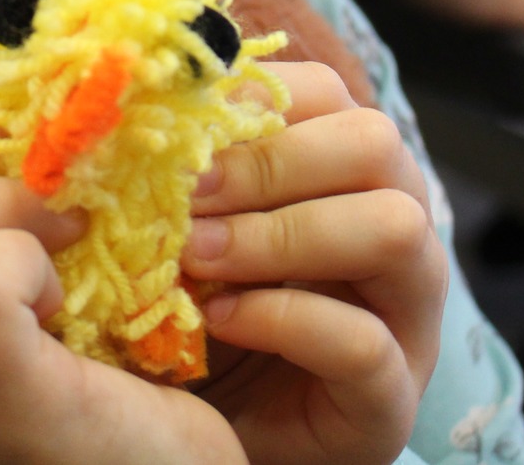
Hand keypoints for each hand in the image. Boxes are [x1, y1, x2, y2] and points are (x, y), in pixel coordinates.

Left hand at [186, 61, 448, 464]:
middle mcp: (391, 229)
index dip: (252, 100)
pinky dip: (285, 319)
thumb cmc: (186, 312)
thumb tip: (119, 97)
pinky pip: (365, 343)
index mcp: (341, 174)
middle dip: (270, 161)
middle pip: (373, 144)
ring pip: (395, 229)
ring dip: (284, 234)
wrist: (194, 438)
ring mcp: (404, 316)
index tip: (176, 131)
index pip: (327, 94)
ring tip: (198, 258)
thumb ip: (166, 165)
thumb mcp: (176, 226)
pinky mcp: (390, 398)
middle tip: (186, 193)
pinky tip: (218, 320)